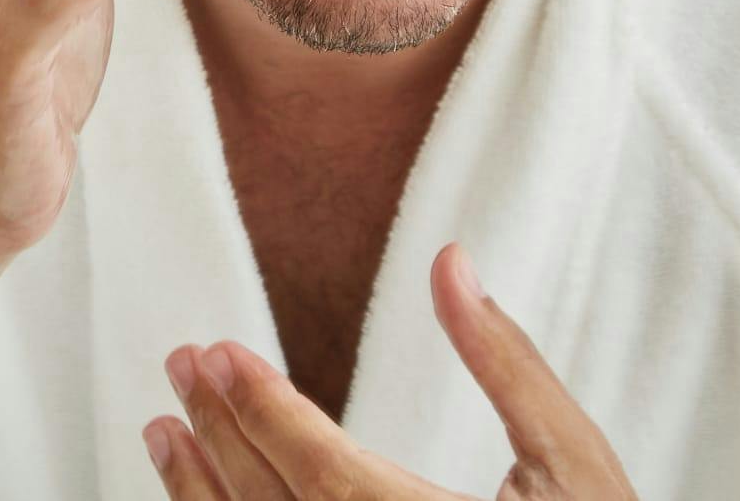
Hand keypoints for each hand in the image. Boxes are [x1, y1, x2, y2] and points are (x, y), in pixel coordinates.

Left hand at [145, 243, 638, 499]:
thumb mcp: (575, 463)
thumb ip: (509, 365)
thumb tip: (450, 262)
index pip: (330, 477)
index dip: (267, 412)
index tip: (219, 352)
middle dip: (224, 432)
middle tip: (182, 363)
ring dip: (201, 492)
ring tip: (165, 427)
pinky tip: (198, 490)